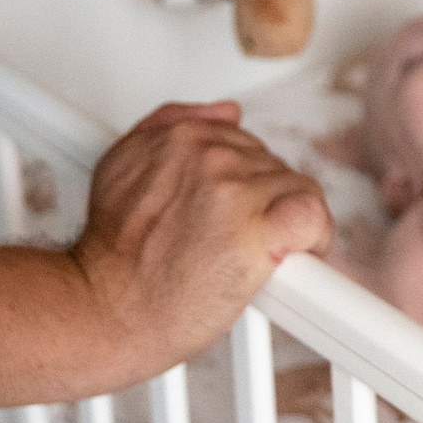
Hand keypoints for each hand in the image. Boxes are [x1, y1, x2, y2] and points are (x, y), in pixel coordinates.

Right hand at [71, 102, 333, 375]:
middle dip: (263, 203)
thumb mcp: (121, 165)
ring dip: (287, 222)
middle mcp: (209, 155)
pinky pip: (312, 214)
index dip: (247, 182)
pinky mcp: (257, 232)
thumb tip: (226, 111)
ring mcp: (234, 191)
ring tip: (264, 252)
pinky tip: (303, 251)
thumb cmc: (113, 255)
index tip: (240, 210)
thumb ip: (170, 124)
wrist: (106, 310)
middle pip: (272, 166)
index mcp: (180, 136)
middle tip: (241, 240)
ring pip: (297, 188)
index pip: (244, 141)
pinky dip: (316, 234)